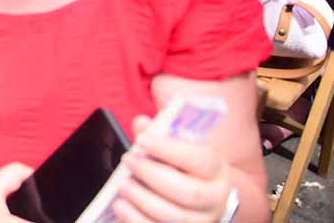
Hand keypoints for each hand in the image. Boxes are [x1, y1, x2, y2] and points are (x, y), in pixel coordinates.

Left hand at [112, 116, 233, 222]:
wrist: (204, 194)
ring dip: (143, 200)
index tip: (142, 140)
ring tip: (122, 185)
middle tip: (128, 161)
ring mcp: (202, 220)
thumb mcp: (180, 142)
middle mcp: (216, 198)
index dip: (169, 150)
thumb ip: (162, 129)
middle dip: (152, 175)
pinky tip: (121, 207)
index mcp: (216, 168)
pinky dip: (137, 220)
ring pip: (176, 217)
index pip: (200, 160)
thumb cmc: (185, 163)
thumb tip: (142, 123)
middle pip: (188, 192)